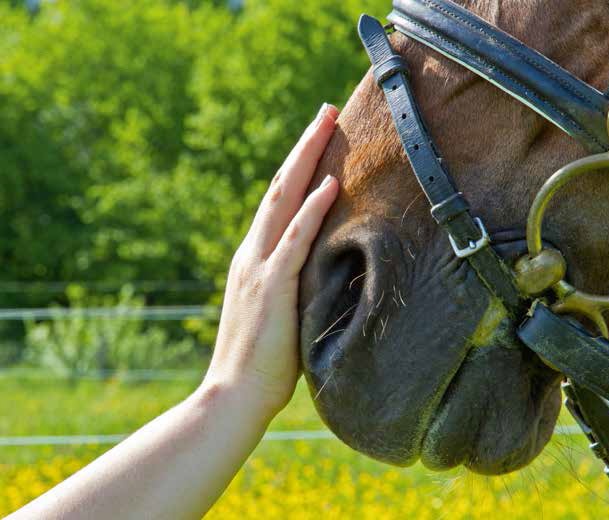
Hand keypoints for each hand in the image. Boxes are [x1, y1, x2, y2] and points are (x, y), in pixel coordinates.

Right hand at [205, 103, 339, 415]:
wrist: (234, 395)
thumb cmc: (262, 361)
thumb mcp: (280, 312)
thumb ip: (293, 285)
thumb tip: (325, 270)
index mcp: (254, 259)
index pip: (278, 202)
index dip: (298, 167)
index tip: (318, 140)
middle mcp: (252, 253)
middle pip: (279, 187)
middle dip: (304, 146)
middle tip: (326, 112)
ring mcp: (259, 267)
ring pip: (284, 201)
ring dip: (307, 160)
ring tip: (328, 124)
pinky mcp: (271, 287)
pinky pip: (294, 241)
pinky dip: (312, 210)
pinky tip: (331, 184)